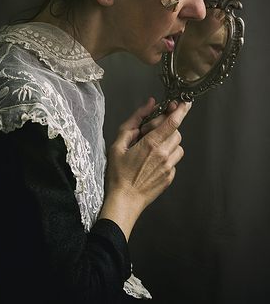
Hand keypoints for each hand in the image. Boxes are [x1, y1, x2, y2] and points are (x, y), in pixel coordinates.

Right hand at [99, 98, 190, 239]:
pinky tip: (152, 161)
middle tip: (151, 131)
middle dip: (167, 127)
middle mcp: (163, 154)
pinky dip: (167, 155)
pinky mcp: (170, 177)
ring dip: (168, 141)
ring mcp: (169, 167)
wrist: (124, 200)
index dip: (182, 110)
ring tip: (152, 147)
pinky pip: (174, 159)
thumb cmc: (118, 174)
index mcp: (151, 144)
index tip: (186, 103)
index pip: (173, 121)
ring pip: (178, 145)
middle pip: (176, 131)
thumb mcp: (118, 143)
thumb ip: (135, 120)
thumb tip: (149, 105)